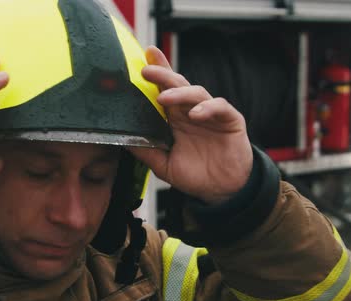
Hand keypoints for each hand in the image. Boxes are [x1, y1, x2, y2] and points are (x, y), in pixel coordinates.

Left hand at [128, 46, 252, 204]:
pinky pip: (219, 106)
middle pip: (177, 85)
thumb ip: (146, 151)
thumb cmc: (195, 175)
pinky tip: (195, 114)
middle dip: (162, 75)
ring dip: (180, 92)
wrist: (223, 190)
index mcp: (175, 118)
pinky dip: (207, 107)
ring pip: (196, 92)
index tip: (142, 59)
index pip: (164, 90)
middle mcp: (191, 111)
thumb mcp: (164, 165)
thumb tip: (121, 139)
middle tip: (147, 71)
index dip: (156, 73)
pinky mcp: (230, 119)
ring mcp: (211, 113)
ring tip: (164, 98)